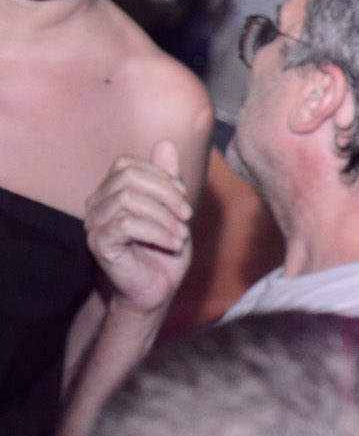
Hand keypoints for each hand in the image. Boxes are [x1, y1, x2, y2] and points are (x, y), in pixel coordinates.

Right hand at [84, 141, 193, 316]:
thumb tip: (166, 143)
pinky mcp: (99, 243)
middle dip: (166, 194)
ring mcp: (94, 223)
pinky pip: (126, 224)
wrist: (156, 292)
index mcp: (111, 192)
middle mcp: (97, 203)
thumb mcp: (174, 212)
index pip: (128, 165)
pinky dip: (157, 232)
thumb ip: (169, 180)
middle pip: (129, 178)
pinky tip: (173, 245)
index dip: (161, 176)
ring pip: (128, 199)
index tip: (184, 199)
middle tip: (186, 217)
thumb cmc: (164, 253)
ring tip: (180, 235)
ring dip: (164, 217)